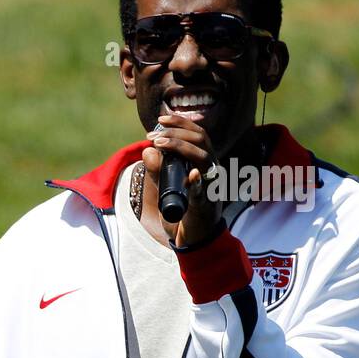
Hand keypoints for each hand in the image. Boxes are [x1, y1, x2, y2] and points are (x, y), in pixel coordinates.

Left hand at [143, 114, 221, 247]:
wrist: (193, 238)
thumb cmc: (182, 209)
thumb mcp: (165, 185)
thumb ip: (157, 169)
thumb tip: (148, 151)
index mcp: (203, 161)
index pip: (197, 133)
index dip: (180, 122)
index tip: (160, 119)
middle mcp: (210, 168)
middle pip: (201, 139)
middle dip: (176, 132)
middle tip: (153, 135)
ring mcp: (210, 185)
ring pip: (204, 157)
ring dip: (181, 147)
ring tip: (159, 144)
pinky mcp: (206, 204)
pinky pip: (204, 190)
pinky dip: (197, 181)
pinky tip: (191, 174)